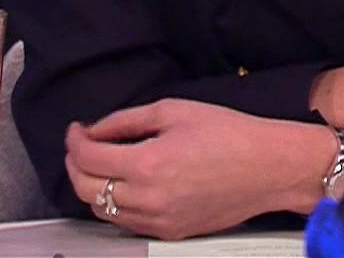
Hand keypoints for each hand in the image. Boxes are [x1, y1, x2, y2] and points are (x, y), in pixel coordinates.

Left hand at [63, 99, 329, 240]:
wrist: (268, 168)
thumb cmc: (230, 134)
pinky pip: (126, 222)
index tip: (77, 130)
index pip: (88, 158)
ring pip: (102, 210)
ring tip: (100, 165)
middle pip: (86, 188)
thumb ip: (127, 120)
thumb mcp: (175, 110)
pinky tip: (124, 185)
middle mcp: (149, 198)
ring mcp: (159, 220)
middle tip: (81, 146)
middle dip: (75, 164)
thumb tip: (96, 130)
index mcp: (148, 164)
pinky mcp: (170, 233)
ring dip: (92, 186)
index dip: (75, 141)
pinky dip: (115, 204)